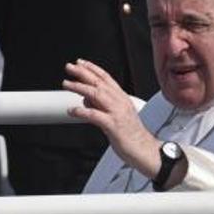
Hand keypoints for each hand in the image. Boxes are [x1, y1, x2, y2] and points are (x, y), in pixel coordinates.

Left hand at [63, 59, 160, 178]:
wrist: (146, 150)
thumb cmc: (132, 134)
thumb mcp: (116, 114)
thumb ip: (102, 105)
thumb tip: (86, 99)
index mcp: (121, 98)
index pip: (106, 78)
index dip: (92, 68)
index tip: (80, 63)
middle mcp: (120, 102)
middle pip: (99, 83)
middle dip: (83, 73)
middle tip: (69, 67)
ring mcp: (117, 113)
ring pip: (97, 95)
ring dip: (80, 87)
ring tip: (67, 84)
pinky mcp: (113, 126)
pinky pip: (96, 116)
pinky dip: (83, 111)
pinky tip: (72, 110)